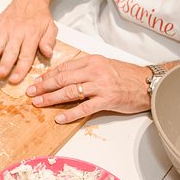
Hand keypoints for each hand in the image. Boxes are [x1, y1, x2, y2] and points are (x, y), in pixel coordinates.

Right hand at [0, 0, 57, 83]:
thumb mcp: (51, 27)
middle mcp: (17, 33)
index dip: (20, 69)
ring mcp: (6, 29)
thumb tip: (48, 53)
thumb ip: (49, 41)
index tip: (14, 79)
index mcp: (32, 35)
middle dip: (4, 64)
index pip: (26, 56)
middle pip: (10, 51)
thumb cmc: (40, 16)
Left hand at [26, 54, 151, 122]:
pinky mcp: (107, 100)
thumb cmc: (126, 75)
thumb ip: (85, 69)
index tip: (36, 82)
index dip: (47, 76)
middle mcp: (94, 71)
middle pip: (62, 79)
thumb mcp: (104, 65)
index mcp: (92, 61)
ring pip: (70, 92)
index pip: (64, 68)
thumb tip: (63, 76)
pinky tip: (59, 118)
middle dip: (44, 86)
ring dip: (51, 98)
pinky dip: (70, 113)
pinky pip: (84, 108)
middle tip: (31, 93)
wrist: (148, 84)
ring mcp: (100, 85)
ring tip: (39, 103)